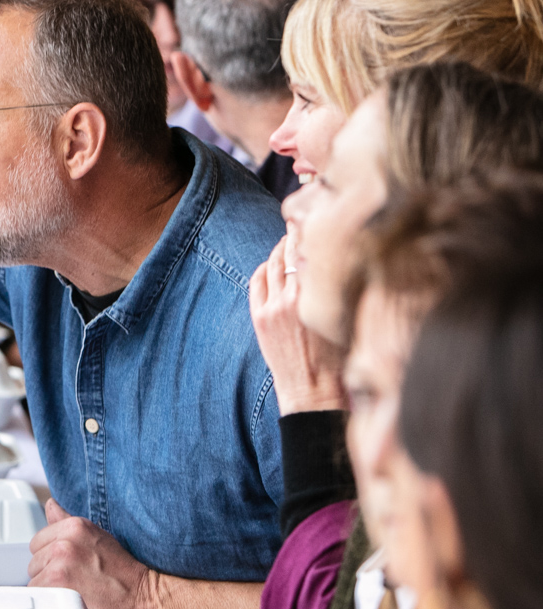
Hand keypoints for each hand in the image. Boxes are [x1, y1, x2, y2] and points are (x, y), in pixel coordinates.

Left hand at [27, 498, 149, 608]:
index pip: (38, 542)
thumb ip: (67, 521)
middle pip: (34, 562)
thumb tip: (50, 505)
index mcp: (74, 526)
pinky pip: (40, 597)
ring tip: (76, 592)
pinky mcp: (58, 589)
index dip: (51, 558)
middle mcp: (64, 543)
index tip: (70, 567)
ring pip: (35, 581)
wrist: (144, 601)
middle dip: (49, 574)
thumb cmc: (125, 574)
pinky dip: (52, 604)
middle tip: (76, 581)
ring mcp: (59, 566)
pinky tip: (72, 603)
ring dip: (50, 590)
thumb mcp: (98, 537)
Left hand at [249, 237, 345, 414]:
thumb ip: (344, 287)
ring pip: (273, 264)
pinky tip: (272, 264)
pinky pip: (257, 281)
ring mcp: (272, 307)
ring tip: (288, 240)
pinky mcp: (259, 318)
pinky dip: (264, 268)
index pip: (312, 250)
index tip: (317, 217)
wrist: (314, 391)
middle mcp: (292, 297)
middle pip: (290, 251)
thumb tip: (348, 256)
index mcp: (318, 296)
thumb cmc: (342, 357)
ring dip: (279, 249)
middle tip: (300, 222)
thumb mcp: (350, 317)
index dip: (312, 231)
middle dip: (294, 235)